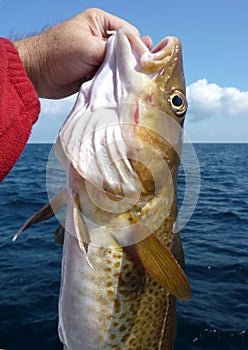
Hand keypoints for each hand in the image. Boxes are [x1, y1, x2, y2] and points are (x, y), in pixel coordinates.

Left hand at [14, 8, 151, 98]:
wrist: (38, 75)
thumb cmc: (58, 53)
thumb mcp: (90, 46)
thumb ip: (115, 50)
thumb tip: (138, 55)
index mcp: (100, 22)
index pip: (129, 33)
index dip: (137, 47)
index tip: (144, 61)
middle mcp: (101, 38)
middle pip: (127, 50)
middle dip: (132, 62)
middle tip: (142, 74)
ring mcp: (98, 57)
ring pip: (119, 65)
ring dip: (122, 74)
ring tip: (131, 82)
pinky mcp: (95, 73)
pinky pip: (111, 77)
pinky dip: (114, 82)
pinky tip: (120, 87)